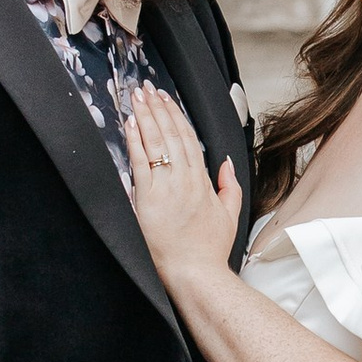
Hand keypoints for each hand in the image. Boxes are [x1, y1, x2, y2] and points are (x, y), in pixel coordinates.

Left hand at [126, 88, 241, 275]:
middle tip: (147, 88)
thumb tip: (224, 163)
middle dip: (159, 108)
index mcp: (203, 182)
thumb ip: (229, 186)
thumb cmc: (208, 250)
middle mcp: (185, 180)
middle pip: (172, 135)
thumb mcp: (229, 215)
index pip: (188, 139)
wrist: (196, 273)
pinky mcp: (149, 200)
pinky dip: (136, 142)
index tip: (166, 99)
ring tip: (137, 97)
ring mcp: (167, 188)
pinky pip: (141, 163)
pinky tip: (131, 124)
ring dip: (147, 116)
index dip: (176, 116)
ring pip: (157, 143)